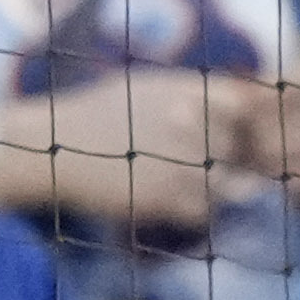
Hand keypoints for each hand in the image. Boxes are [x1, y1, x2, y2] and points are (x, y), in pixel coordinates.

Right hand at [18, 66, 283, 239]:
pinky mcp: (164, 196)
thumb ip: (195, 94)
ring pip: (231, 184)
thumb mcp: (146, 87)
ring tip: (182, 180)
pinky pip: (205, 211)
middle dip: (233, 160)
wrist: (52, 145)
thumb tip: (248, 100)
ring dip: (216, 187)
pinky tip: (167, 198)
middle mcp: (190, 123)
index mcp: (185, 91)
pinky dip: (193, 209)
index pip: (246, 106)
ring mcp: (180, 161)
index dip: (245, 124)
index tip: (230, 133)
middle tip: (205, 164)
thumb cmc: (100, 113)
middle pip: (244, 149)